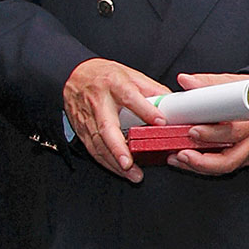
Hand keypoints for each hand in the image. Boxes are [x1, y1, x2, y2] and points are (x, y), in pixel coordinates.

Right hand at [61, 58, 169, 183]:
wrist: (74, 75)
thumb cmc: (104, 75)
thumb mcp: (131, 74)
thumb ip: (152, 90)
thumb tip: (174, 103)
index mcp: (114, 84)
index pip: (131, 98)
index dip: (146, 110)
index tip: (161, 122)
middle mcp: (99, 102)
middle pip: (107, 127)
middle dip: (118, 148)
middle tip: (130, 163)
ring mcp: (87, 117)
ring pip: (98, 143)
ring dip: (114, 162)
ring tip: (131, 174)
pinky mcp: (81, 129)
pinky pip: (92, 148)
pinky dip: (105, 162)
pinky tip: (119, 170)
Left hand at [162, 70, 248, 176]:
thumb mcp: (232, 83)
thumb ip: (207, 82)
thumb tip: (185, 80)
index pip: (235, 130)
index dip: (213, 134)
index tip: (193, 130)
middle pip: (231, 157)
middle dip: (204, 158)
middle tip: (182, 151)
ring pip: (226, 167)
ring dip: (200, 166)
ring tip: (179, 158)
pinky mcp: (243, 159)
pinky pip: (222, 168)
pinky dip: (202, 167)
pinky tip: (186, 161)